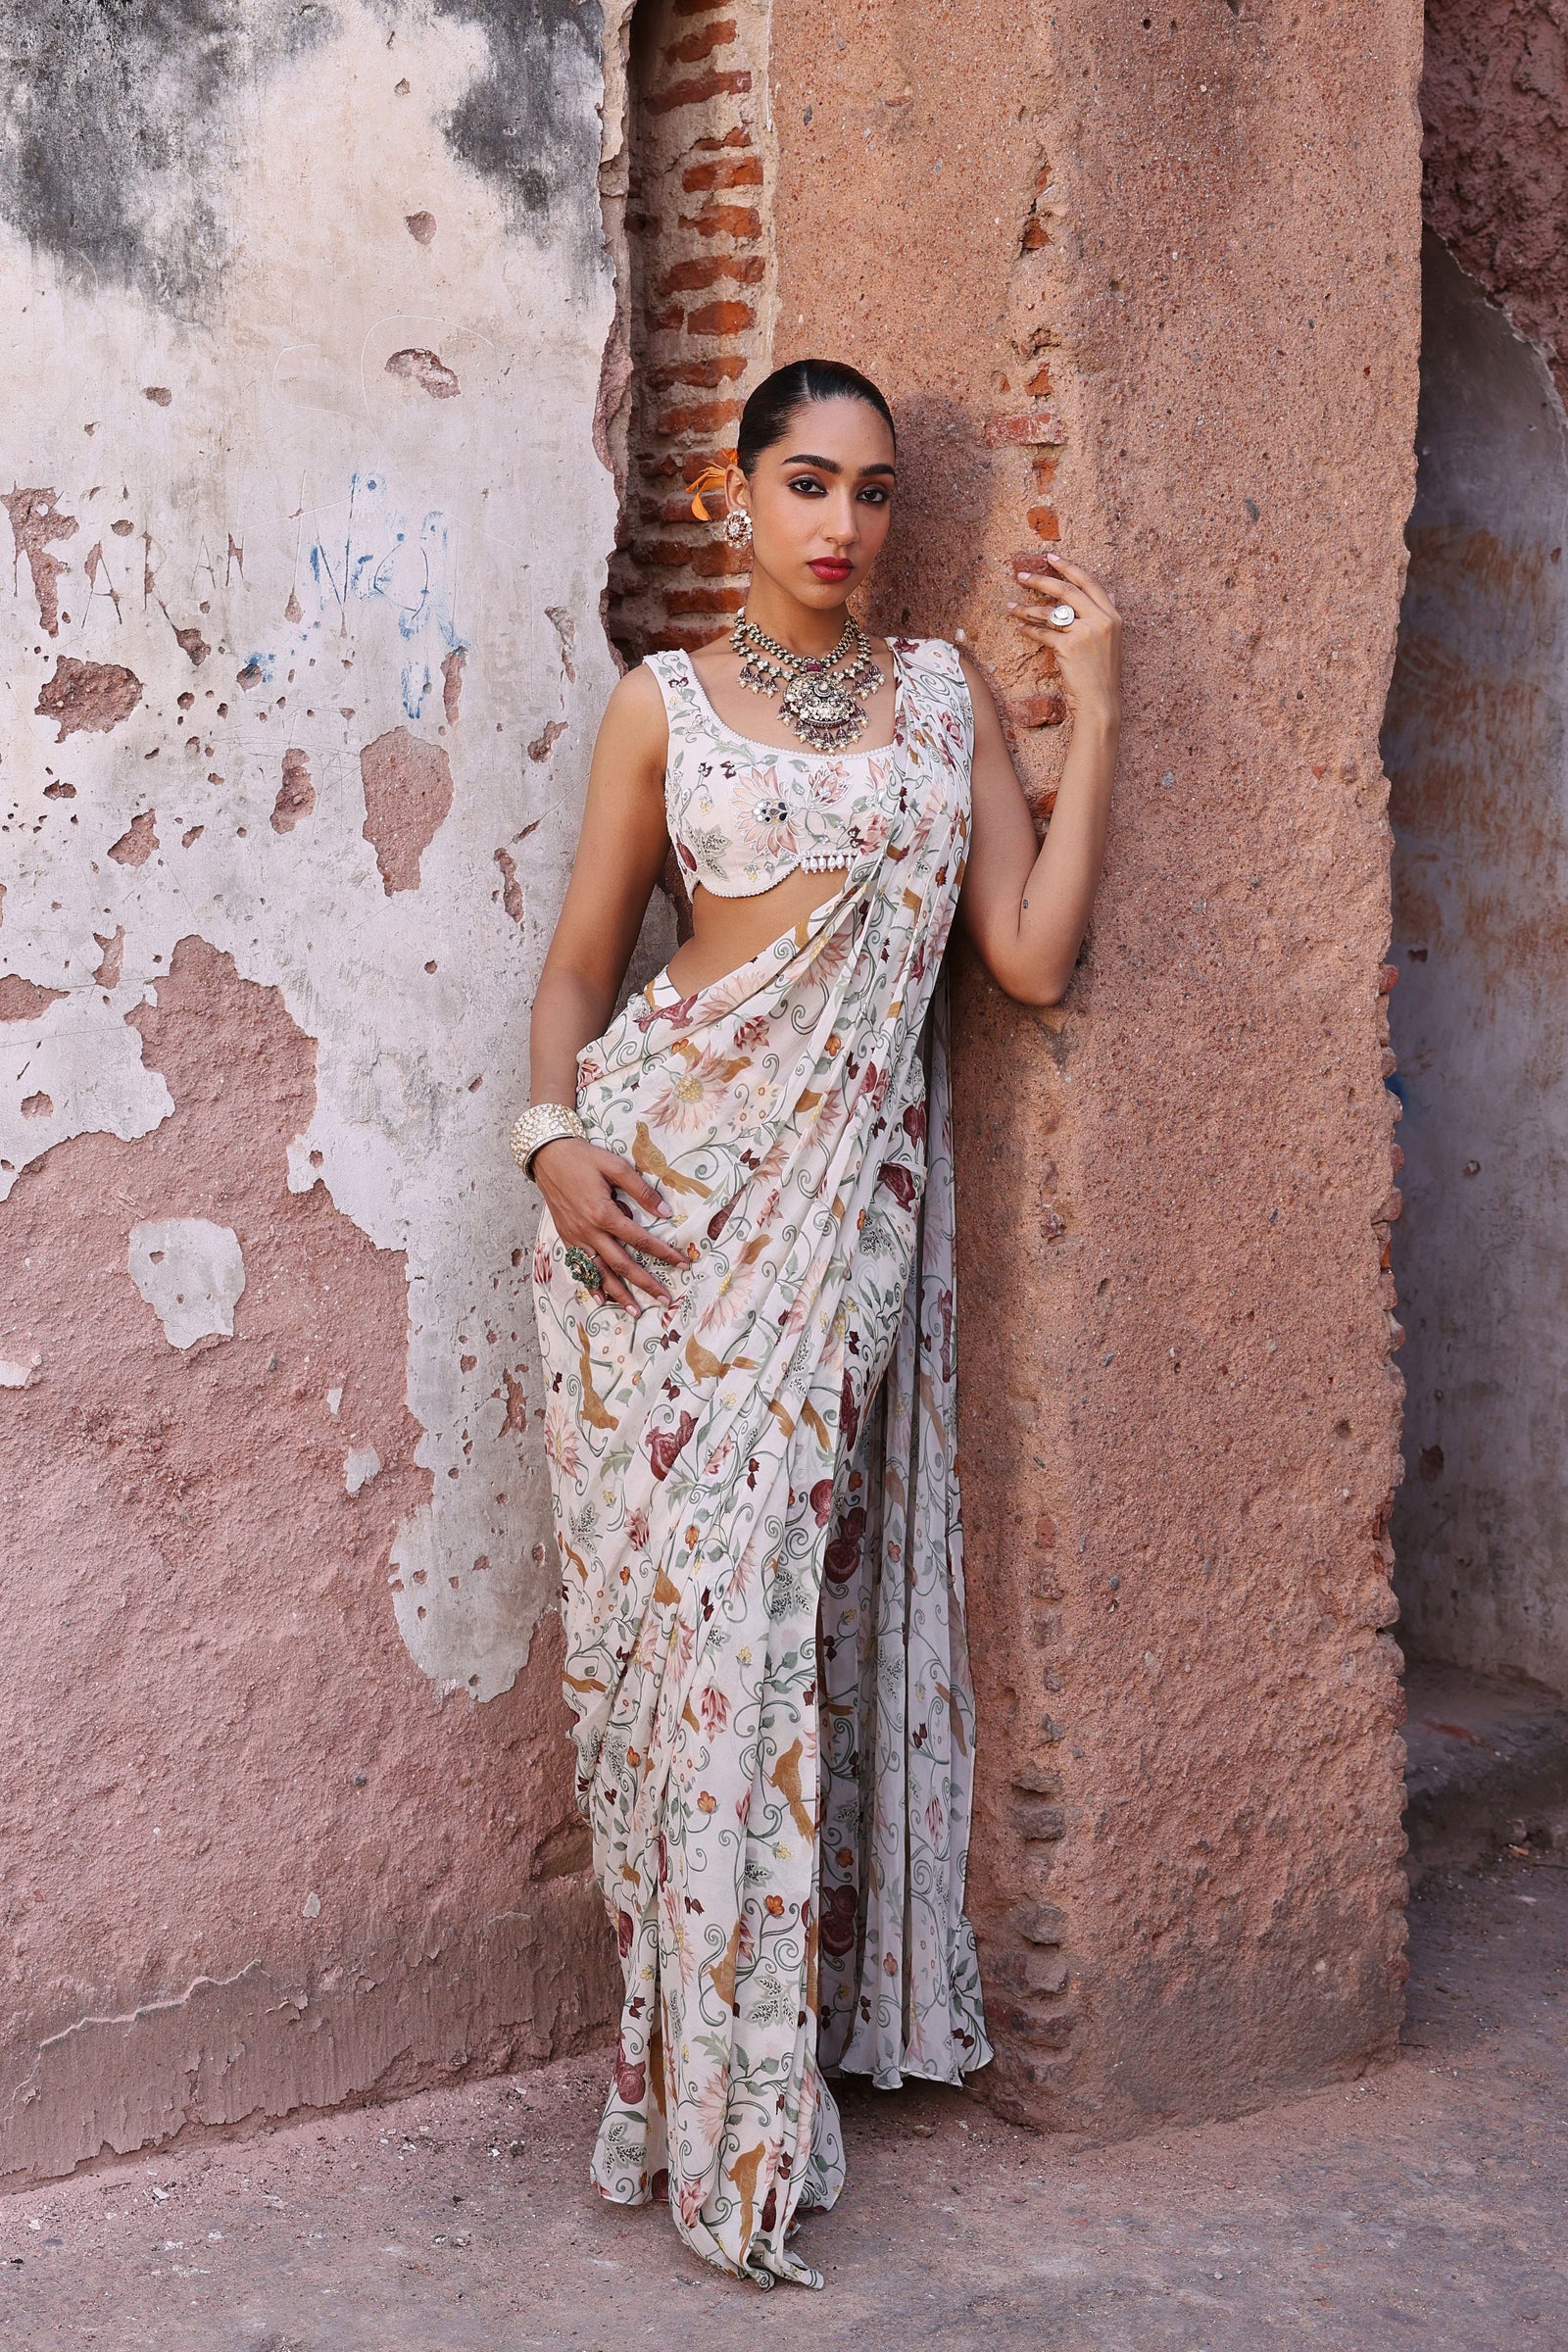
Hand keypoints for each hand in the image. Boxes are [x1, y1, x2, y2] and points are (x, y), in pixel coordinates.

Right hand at [532, 1137, 685, 1312]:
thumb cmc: (583, 1158)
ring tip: (635, 1311)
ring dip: (618, 1295)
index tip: (683, 1264)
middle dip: (645, 1284)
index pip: (641, 1240)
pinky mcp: (566, 1238)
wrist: (547, 1156)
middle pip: (622, 1265)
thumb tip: (665, 1212)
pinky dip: (591, 1285)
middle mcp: (590, 1231)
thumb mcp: (615, 1166)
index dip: (664, 1253)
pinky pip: (581, 1267)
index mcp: (604, 1213)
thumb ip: (641, 1190)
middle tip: (665, 1299)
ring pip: (600, 1273)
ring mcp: (576, 1238)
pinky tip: (601, 1299)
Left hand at [1008, 552, 1121, 728]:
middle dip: (1041, 580)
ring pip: (1050, 612)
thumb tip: (1112, 594)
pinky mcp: (1069, 646)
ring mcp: (1085, 632)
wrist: (1101, 702)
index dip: (1069, 567)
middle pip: (1066, 590)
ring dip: (1027, 608)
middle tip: (1021, 575)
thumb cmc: (1103, 674)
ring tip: (1011, 606)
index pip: (1089, 582)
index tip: (1051, 558)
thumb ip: (1109, 616)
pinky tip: (1019, 628)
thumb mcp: (1113, 641)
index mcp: (1113, 615)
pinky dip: (1029, 630)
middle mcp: (1101, 620)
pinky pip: (1043, 633)